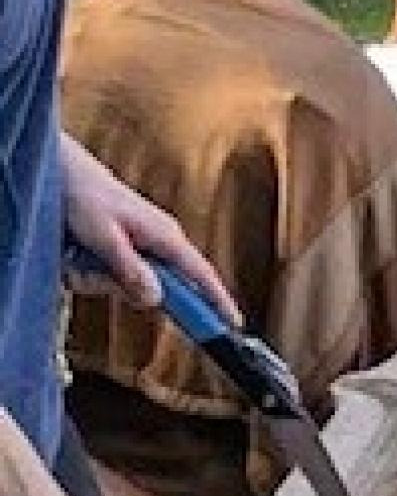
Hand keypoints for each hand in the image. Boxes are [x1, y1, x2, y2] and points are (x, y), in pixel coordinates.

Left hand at [62, 138, 238, 325]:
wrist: (64, 171)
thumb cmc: (84, 195)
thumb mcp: (103, 236)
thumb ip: (129, 267)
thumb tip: (156, 298)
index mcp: (165, 236)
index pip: (201, 274)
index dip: (217, 300)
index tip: (233, 324)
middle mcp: (162, 242)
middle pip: (156, 289)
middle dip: (118, 287)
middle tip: (87, 269)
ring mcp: (145, 246)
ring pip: (129, 285)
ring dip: (97, 277)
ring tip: (77, 254)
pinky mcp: (128, 249)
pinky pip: (116, 276)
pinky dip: (92, 271)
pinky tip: (77, 254)